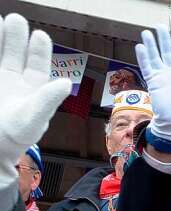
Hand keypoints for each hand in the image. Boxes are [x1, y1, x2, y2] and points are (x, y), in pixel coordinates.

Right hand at [0, 14, 70, 189]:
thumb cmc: (13, 138)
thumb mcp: (32, 120)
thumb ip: (47, 101)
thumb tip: (65, 82)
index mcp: (31, 89)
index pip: (37, 64)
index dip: (38, 50)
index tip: (40, 35)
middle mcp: (13, 80)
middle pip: (14, 52)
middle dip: (15, 36)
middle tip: (15, 19)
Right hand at [135, 27, 170, 142]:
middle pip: (168, 51)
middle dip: (164, 39)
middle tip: (160, 25)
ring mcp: (162, 76)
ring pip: (156, 56)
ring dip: (151, 45)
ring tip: (147, 32)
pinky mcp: (153, 82)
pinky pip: (147, 67)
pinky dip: (143, 57)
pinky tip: (141, 47)